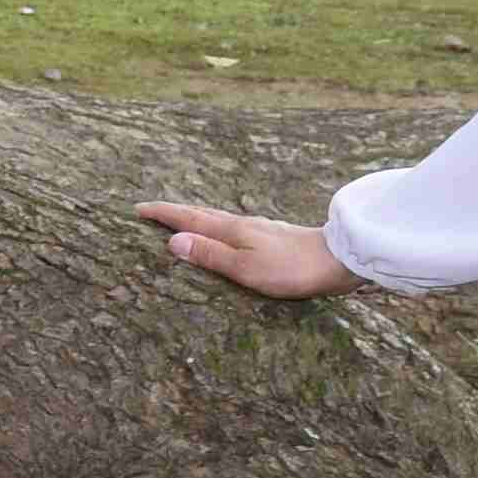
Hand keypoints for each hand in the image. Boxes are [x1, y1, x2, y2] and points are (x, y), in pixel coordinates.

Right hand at [138, 201, 340, 303]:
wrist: (338, 259)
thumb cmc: (292, 268)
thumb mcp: (246, 268)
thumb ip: (210, 255)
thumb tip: (173, 241)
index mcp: (231, 230)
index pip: (188, 219)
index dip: (163, 214)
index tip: (138, 209)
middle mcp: (242, 224)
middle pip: (201, 214)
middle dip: (174, 212)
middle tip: (152, 211)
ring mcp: (259, 228)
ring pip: (217, 219)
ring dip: (195, 218)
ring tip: (182, 221)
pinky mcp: (272, 237)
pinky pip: (233, 228)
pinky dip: (216, 228)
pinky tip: (225, 234)